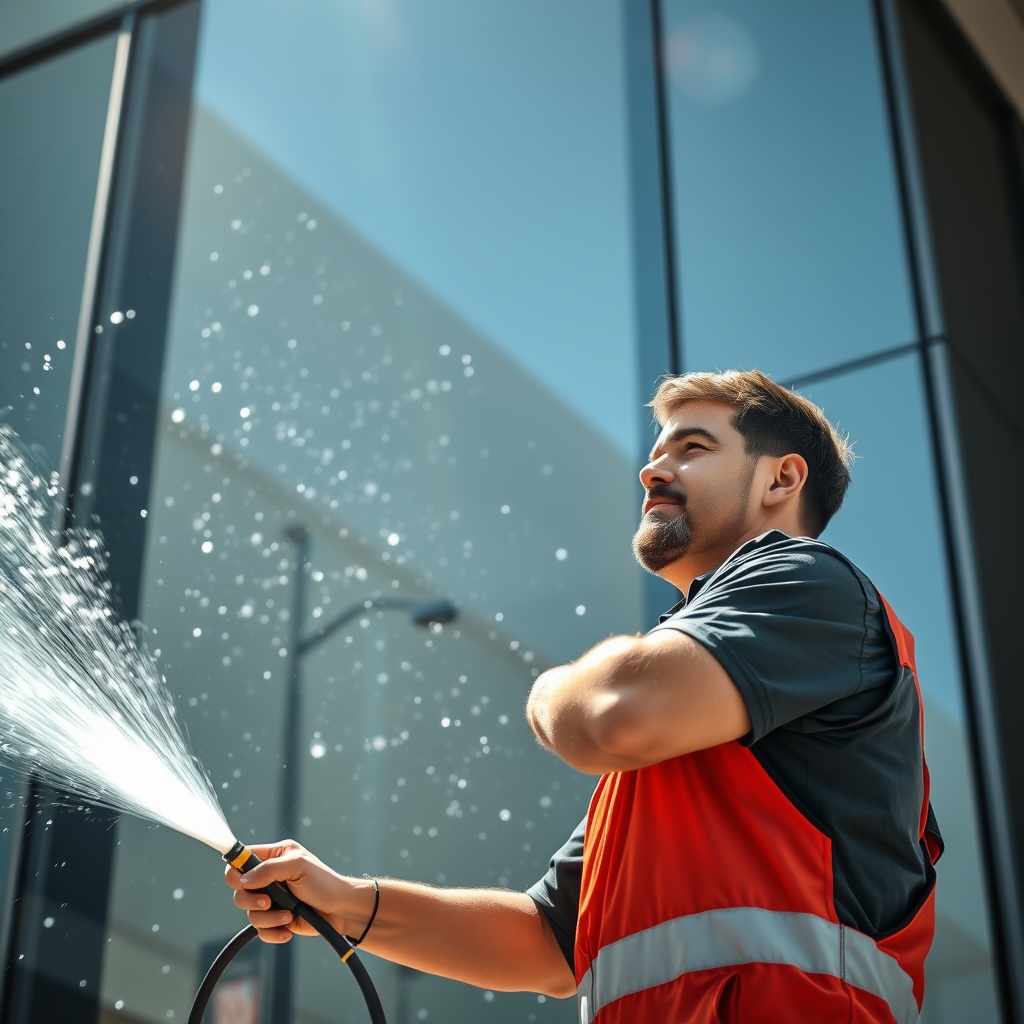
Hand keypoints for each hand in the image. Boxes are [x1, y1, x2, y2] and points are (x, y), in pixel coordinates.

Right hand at [224, 840, 376, 943]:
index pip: (242, 859)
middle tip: (269, 901)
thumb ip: (269, 869)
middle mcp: (269, 878)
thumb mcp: (298, 866)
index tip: (238, 881)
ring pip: (250, 913)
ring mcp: (271, 900)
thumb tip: (243, 880)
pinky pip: (260, 930)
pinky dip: (273, 932)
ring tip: (289, 915)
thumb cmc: (324, 882)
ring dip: (268, 918)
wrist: (340, 910)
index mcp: (274, 857)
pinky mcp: (275, 919)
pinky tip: (288, 929)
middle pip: (239, 890)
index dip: (235, 870)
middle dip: (252, 899)